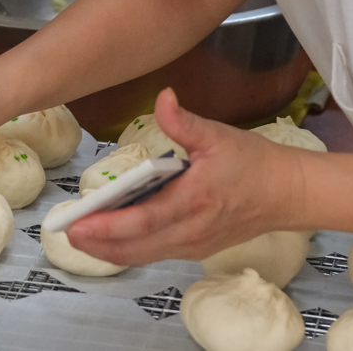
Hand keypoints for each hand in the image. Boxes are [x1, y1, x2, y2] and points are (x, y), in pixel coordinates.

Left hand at [66, 89, 306, 265]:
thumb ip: (184, 121)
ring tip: (80, 236)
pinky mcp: (197, 248)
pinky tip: (112, 239)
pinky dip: (130, 249)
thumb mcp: (217, 135)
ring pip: (144, 255)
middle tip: (65, 232)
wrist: (288, 193)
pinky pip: (156, 253)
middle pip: (136, 246)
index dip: (107, 225)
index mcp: (194, 200)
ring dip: (110, 250)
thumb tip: (163, 98)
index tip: (78, 223)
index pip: (143, 219)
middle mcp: (191, 230)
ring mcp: (194, 244)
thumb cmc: (252, 162)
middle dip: (98, 243)